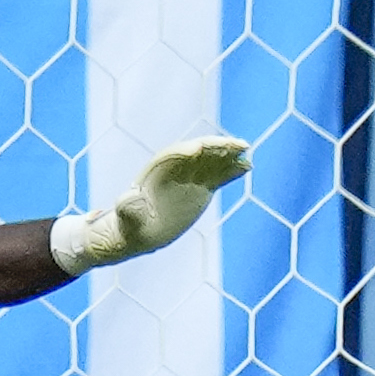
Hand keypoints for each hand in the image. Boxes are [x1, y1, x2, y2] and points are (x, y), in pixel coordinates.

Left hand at [55, 136, 251, 273]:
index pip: (173, 156)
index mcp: (157, 172)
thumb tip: (129, 198)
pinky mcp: (202, 188)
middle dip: (213, 147)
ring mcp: (190, 179)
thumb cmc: (130, 225)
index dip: (186, 151)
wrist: (138, 232)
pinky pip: (218, 176)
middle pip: (197, 153)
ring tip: (245, 149)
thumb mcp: (127, 217)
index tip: (198, 149)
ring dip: (227, 154)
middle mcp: (176, 171)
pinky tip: (247, 166)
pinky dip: (231, 171)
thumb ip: (128, 207)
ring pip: (211, 161)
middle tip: (233, 144)